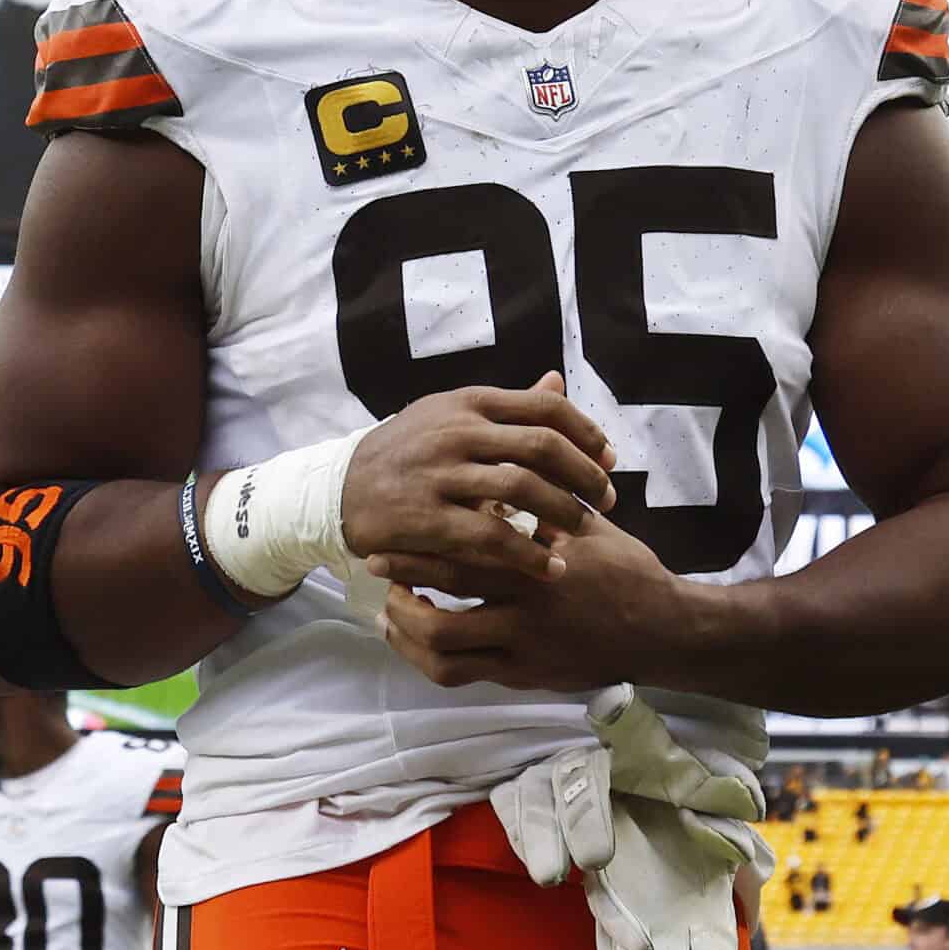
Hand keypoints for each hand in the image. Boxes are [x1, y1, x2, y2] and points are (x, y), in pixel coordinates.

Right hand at [341, 373, 616, 585]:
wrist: (338, 488)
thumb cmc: (408, 450)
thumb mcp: (452, 414)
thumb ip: (508, 406)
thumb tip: (557, 383)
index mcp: (470, 403)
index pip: (546, 408)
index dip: (588, 434)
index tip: (610, 459)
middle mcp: (457, 432)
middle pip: (542, 446)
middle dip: (586, 476)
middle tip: (609, 501)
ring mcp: (440, 474)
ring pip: (522, 488)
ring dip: (564, 513)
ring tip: (583, 532)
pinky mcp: (427, 518)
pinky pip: (491, 537)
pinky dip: (529, 553)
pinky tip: (551, 567)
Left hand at [376, 504, 688, 692]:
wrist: (662, 630)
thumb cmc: (627, 569)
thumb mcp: (593, 523)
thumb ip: (554, 487)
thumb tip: (534, 437)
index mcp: (541, 562)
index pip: (470, 546)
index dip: (424, 538)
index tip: (394, 526)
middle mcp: (527, 606)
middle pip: (447, 593)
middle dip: (404, 576)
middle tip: (376, 562)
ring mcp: (522, 647)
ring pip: (444, 647)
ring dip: (407, 628)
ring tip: (389, 610)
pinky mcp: (522, 676)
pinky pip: (459, 675)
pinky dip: (426, 659)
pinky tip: (413, 641)